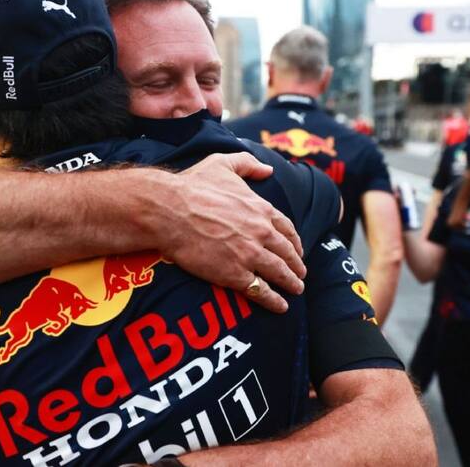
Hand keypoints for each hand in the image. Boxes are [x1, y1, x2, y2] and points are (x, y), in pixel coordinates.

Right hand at [158, 153, 305, 313]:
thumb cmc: (191, 186)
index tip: (297, 249)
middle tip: (300, 273)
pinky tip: (280, 306)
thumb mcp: (221, 164)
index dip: (294, 241)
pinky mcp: (234, 274)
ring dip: (291, 283)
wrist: (169, 210)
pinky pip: (260, 290)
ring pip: (278, 273)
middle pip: (287, 253)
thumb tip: (267, 169)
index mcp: (260, 208)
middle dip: (297, 265)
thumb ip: (247, 164)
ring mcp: (249, 254)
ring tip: (296, 290)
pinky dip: (273, 300)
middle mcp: (261, 232)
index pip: (287, 228)